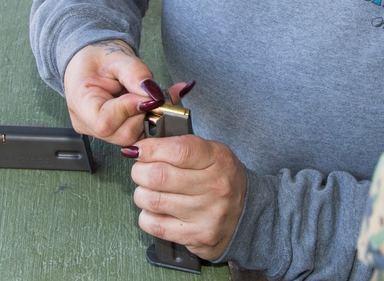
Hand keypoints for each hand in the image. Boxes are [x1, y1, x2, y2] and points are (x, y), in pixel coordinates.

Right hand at [63, 40, 160, 145]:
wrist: (94, 61)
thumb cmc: (98, 58)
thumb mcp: (118, 56)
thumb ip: (136, 74)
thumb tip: (155, 96)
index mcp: (80, 103)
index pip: (105, 122)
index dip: (130, 110)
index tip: (146, 95)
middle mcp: (87, 123)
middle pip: (123, 134)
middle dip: (144, 114)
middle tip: (153, 93)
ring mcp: (99, 131)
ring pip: (133, 136)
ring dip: (150, 117)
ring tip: (156, 95)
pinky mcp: (114, 132)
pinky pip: (136, 134)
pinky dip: (150, 120)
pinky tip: (155, 103)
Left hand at [125, 135, 246, 260]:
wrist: (246, 215)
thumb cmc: (219, 179)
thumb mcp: (211, 153)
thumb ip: (179, 147)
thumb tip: (140, 149)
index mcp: (218, 159)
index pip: (178, 150)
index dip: (150, 149)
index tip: (138, 150)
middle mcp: (215, 186)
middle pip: (159, 176)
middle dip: (140, 171)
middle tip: (140, 171)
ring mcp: (206, 213)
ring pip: (152, 200)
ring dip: (141, 194)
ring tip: (148, 191)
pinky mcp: (196, 235)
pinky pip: (154, 225)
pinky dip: (146, 216)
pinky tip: (155, 210)